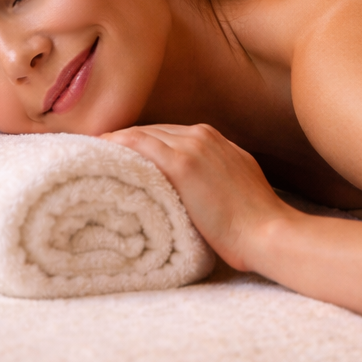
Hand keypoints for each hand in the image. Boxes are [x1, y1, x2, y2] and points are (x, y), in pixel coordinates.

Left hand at [97, 123, 291, 271]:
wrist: (268, 230)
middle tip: (101, 154)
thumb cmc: (255, 221)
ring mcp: (193, 146)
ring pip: (144, 133)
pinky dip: (118, 144)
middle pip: (155, 130)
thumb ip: (215, 176)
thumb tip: (195, 191)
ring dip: (119, 142)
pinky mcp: (182, 164)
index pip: (171, 134)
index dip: (146, 143)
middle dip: (130, 140)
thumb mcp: (237, 185)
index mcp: (217, 141)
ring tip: (94, 154)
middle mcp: (204, 136)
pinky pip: (140, 144)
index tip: (126, 155)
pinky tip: (100, 151)